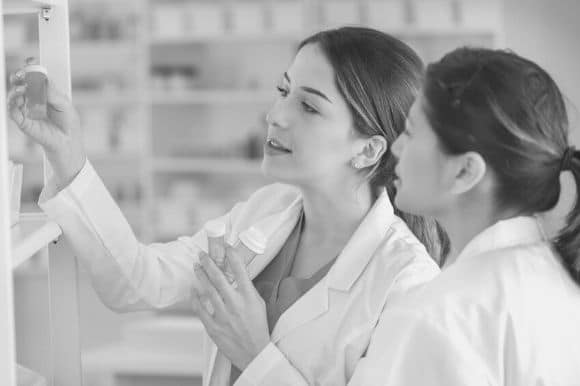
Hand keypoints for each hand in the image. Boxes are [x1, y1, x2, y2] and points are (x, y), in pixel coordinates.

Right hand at [7, 62, 85, 189]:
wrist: (68, 143)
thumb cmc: (68, 124)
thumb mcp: (65, 105)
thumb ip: (53, 92)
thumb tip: (42, 80)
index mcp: (45, 92)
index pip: (34, 76)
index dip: (31, 67)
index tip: (30, 61)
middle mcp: (33, 99)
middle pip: (20, 82)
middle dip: (19, 75)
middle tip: (22, 74)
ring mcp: (26, 109)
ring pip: (13, 94)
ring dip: (15, 89)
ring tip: (22, 88)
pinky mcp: (22, 121)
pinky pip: (12, 110)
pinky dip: (13, 103)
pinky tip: (19, 99)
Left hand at [192, 248, 269, 370]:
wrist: (255, 353)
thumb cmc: (258, 328)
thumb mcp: (259, 304)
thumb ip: (248, 290)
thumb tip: (237, 276)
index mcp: (249, 297)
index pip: (240, 270)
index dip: (232, 255)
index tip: (226, 246)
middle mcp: (235, 304)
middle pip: (219, 277)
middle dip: (209, 262)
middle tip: (203, 254)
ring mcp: (223, 316)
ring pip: (207, 290)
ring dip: (201, 276)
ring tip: (196, 266)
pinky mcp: (214, 327)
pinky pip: (201, 309)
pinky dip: (195, 298)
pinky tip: (193, 290)